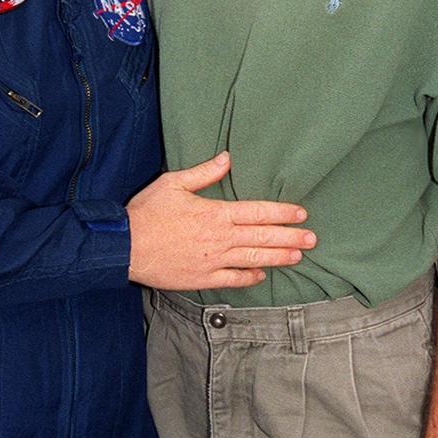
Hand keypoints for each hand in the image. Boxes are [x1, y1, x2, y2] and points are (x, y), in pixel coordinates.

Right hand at [126, 152, 315, 290]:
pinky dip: (249, 277)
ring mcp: (213, 261)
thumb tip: (227, 157)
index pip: (258, 212)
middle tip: (312, 239)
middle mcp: (220, 238)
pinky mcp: (203, 278)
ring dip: (278, 257)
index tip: (301, 214)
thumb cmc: (147, 212)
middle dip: (291, 237)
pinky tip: (262, 274)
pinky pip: (233, 279)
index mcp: (215, 213)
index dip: (282, 213)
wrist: (124, 246)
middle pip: (263, 237)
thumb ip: (204, 172)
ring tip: (298, 256)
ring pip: (254, 258)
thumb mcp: (173, 183)